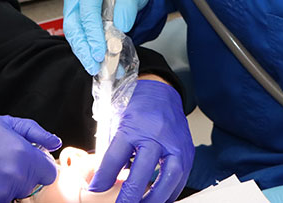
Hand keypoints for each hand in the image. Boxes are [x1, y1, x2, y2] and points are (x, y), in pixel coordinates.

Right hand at [0, 114, 60, 202]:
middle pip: (31, 184)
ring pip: (14, 194)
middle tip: (0, 161)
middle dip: (21, 174)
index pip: (49, 172)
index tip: (28, 160)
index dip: (39, 165)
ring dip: (6, 185)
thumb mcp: (2, 122)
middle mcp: (15, 178)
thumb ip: (34, 132)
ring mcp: (0, 194)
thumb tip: (53, 142)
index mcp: (23, 156)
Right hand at [63, 0, 150, 74]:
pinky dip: (88, 53)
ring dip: (84, 54)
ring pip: (73, 35)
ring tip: (98, 70)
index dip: (92, 34)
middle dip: (83, 49)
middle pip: (74, 26)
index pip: (88, 12)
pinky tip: (99, 64)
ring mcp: (73, 8)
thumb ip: (129, 4)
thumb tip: (122, 25)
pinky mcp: (76, 21)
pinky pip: (79, 38)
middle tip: (94, 67)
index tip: (99, 53)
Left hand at [89, 79, 192, 202]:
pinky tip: (158, 199)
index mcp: (133, 126)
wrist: (160, 90)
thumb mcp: (116, 122)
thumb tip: (102, 178)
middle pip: (142, 171)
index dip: (102, 179)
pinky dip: (169, 193)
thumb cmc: (137, 105)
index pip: (115, 158)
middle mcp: (156, 135)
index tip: (95, 190)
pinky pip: (180, 178)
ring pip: (168, 179)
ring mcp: (174, 143)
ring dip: (154, 199)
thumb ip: (111, 150)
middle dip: (130, 196)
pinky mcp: (187, 151)